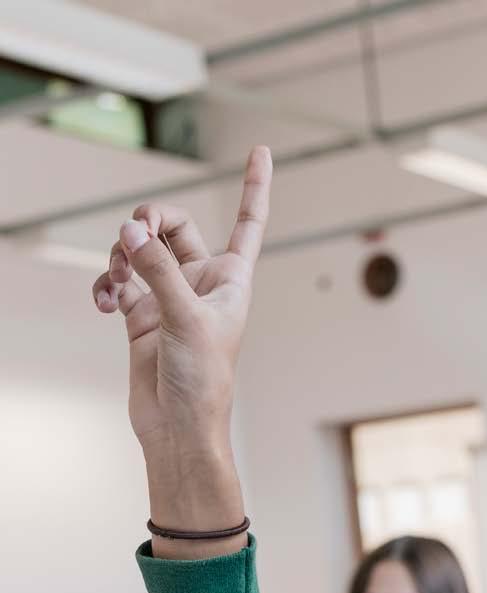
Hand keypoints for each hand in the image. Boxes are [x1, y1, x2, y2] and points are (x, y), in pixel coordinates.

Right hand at [92, 146, 270, 458]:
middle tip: (134, 235)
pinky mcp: (142, 314)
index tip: (261, 151)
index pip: (248, 222)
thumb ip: (159, 270)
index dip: (255, 187)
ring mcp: (170, 296)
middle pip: (175, 224)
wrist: (179, 426)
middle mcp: (203, 283)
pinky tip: (104, 302)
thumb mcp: (186, 319)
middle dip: (150, 220)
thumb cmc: (203, 382)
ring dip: (121, 255)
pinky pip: (118, 279)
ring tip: (118, 281)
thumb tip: (130, 232)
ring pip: (140, 249)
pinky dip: (107, 284)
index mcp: (233, 280)